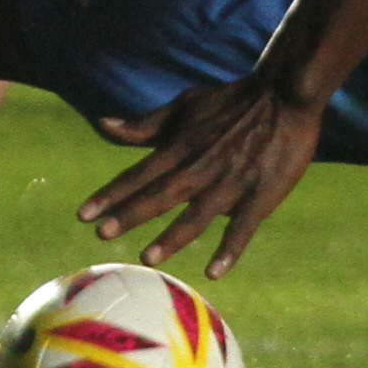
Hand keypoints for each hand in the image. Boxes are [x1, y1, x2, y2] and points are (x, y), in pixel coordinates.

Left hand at [79, 73, 324, 277]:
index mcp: (182, 145)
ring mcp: (232, 182)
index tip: (83, 214)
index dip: (111, 194)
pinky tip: (214, 272)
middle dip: (131, 213)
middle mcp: (202, 165)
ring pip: (197, 214)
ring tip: (148, 257)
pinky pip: (243, 227)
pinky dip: (229, 249)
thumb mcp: (185, 105)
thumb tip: (102, 125)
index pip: (139, 173)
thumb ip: (145, 124)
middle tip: (102, 234)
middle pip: (161, 194)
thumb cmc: (231, 101)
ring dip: (172, 236)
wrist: (284, 94)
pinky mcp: (261, 194)